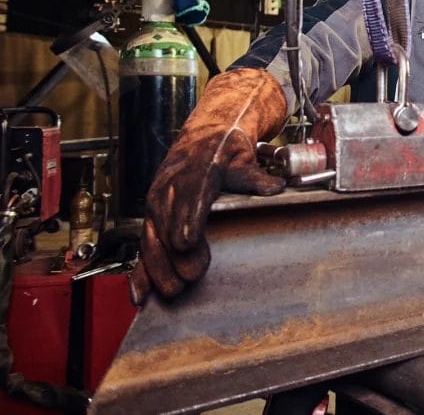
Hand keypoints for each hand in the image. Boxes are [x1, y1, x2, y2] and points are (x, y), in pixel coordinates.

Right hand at [130, 69, 287, 303]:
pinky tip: (140, 295)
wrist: (203, 136)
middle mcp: (170, 187)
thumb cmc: (224, 149)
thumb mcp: (242, 158)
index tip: (188, 241)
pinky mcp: (153, 217)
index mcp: (195, 170)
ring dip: (159, 266)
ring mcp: (157, 203)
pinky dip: (140, 271)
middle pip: (169, 222)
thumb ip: (255, 176)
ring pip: (153, 237)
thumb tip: (275, 186)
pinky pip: (145, 246)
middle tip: (191, 276)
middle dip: (175, 252)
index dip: (187, 219)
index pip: (189, 196)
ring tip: (172, 291)